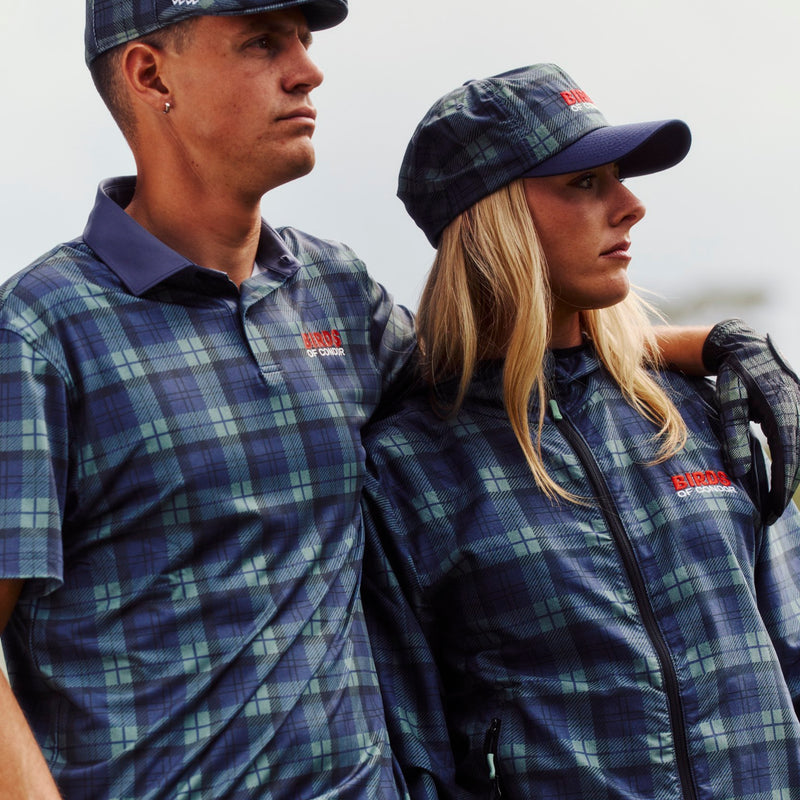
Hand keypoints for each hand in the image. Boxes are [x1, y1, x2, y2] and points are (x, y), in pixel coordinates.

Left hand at [703, 319, 799, 524]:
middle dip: (786, 488)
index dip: (782, 486)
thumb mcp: (728, 401)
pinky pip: (798, 443)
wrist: (746, 347)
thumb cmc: (733, 375)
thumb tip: (739, 472)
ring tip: (774, 504)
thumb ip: (733, 435)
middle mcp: (799, 411)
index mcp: (783, 409)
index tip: (773, 510)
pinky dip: (792, 462)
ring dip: (790, 477)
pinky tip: (781, 480)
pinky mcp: (799, 412)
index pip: (787, 456)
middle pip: (798, 458)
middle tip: (772, 516)